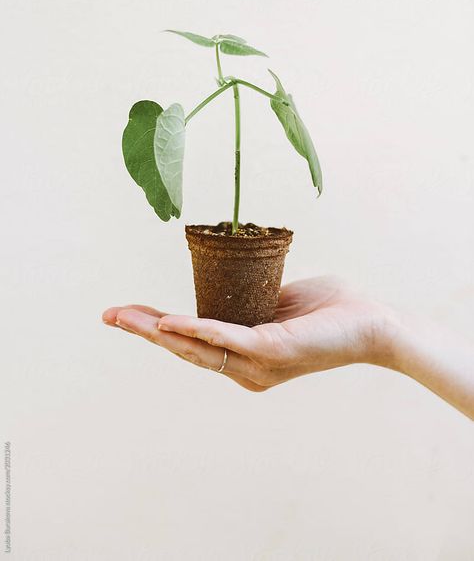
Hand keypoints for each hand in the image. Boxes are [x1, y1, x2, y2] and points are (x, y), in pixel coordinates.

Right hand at [102, 277, 397, 391]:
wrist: (371, 322)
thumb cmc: (329, 310)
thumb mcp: (276, 300)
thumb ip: (247, 299)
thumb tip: (223, 281)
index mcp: (244, 354)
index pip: (191, 341)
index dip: (157, 327)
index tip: (125, 312)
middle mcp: (245, 367)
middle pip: (184, 349)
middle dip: (143, 331)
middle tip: (108, 315)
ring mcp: (257, 363)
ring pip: (196, 346)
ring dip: (158, 330)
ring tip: (125, 316)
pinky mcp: (272, 351)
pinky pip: (227, 338)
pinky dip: (196, 329)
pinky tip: (170, 321)